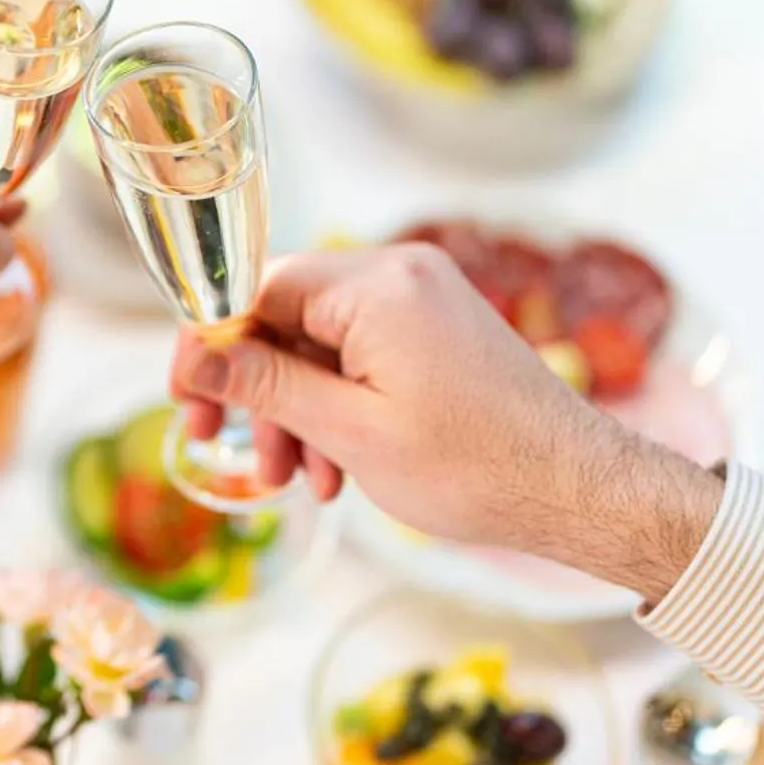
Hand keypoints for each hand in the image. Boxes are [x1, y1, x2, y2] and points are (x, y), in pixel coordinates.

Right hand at [167, 245, 721, 599]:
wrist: (577, 490)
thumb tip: (196, 359)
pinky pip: (358, 354)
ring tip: (299, 479)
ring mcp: (421, 299)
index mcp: (377, 285)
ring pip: (317, 344)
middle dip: (254, 390)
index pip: (255, 288)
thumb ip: (264, 385)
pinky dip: (336, 405)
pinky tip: (337, 466)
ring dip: (295, 410)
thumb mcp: (349, 430)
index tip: (186, 400)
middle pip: (283, 316)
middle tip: (226, 449)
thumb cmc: (474, 467)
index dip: (209, 344)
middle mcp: (399, 274)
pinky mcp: (435, 328)